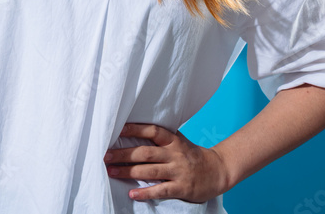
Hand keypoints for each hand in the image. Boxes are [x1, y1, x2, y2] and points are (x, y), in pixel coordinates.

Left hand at [104, 123, 230, 202]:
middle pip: (145, 152)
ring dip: (128, 172)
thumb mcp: (179, 142)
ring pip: (150, 171)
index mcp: (173, 140)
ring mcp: (179, 171)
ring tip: (112, 172)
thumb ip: (161, 138)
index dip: (135, 129)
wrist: (218, 171)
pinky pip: (161, 190)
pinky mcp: (182, 187)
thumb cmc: (192, 155)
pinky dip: (145, 193)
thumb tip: (134, 131)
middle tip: (106, 156)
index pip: (152, 131)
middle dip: (124, 154)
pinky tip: (132, 194)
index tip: (117, 129)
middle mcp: (175, 154)